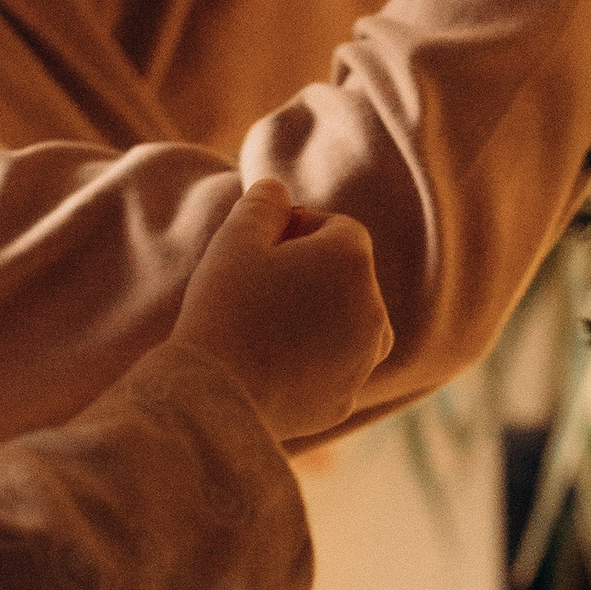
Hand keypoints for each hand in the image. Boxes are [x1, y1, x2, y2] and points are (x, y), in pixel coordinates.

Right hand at [172, 179, 393, 442]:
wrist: (216, 398)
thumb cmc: (225, 308)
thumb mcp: (234, 239)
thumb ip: (263, 203)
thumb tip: (277, 189)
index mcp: (352, 260)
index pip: (338, 228)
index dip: (298, 231)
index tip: (260, 250)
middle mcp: (374, 309)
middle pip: (346, 275)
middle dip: (311, 274)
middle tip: (257, 290)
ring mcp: (364, 360)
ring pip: (347, 323)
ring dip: (318, 317)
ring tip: (265, 328)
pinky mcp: (346, 399)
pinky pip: (334, 368)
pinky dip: (312, 362)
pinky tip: (268, 366)